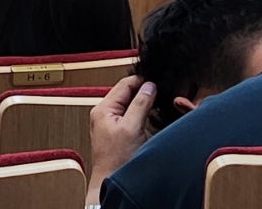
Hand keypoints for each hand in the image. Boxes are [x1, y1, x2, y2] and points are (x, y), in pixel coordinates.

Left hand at [87, 75, 155, 196]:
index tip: (155, 80)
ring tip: (155, 100)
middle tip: (158, 90)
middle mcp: (104, 114)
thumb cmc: (117, 161)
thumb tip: (148, 86)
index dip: (140, 80)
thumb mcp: (132, 128)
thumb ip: (140, 104)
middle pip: (125, 94)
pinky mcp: (116, 133)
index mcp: (103, 109)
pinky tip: (148, 115)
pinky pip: (129, 116)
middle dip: (142, 90)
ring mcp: (109, 124)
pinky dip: (139, 113)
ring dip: (141, 102)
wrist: (111, 182)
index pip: (123, 84)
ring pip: (128, 105)